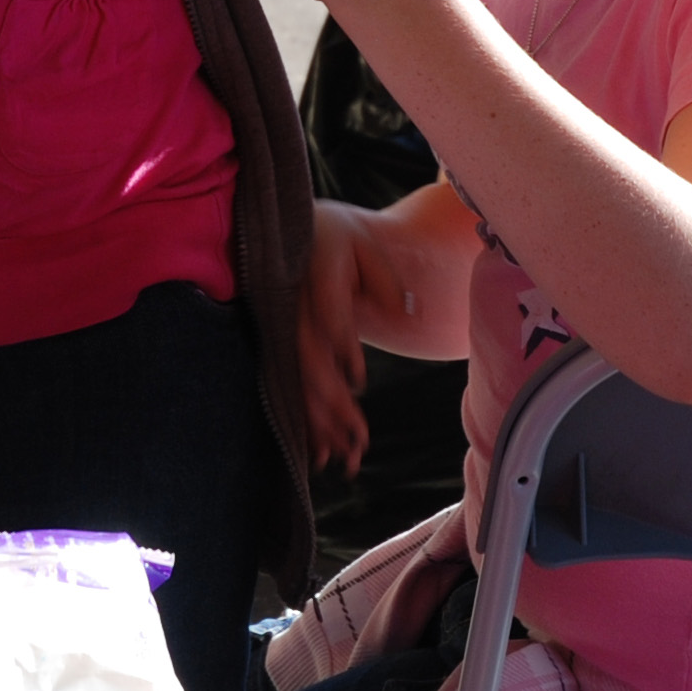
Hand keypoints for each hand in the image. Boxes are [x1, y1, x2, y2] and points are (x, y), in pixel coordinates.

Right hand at [299, 200, 376, 477]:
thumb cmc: (339, 239)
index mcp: (312, 284)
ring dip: (321, 426)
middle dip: (331, 406)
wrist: (296, 229)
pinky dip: (308, 424)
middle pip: (310, 365)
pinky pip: (294, 391)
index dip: (341, 349)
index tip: (357, 379)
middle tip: (359, 442)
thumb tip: (407, 311)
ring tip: (346, 461)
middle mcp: (293, 314)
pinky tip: (323, 455)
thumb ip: (385, 280)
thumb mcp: (367, 248)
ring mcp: (285, 335)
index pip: (328, 320)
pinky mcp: (284, 351)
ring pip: (300, 385)